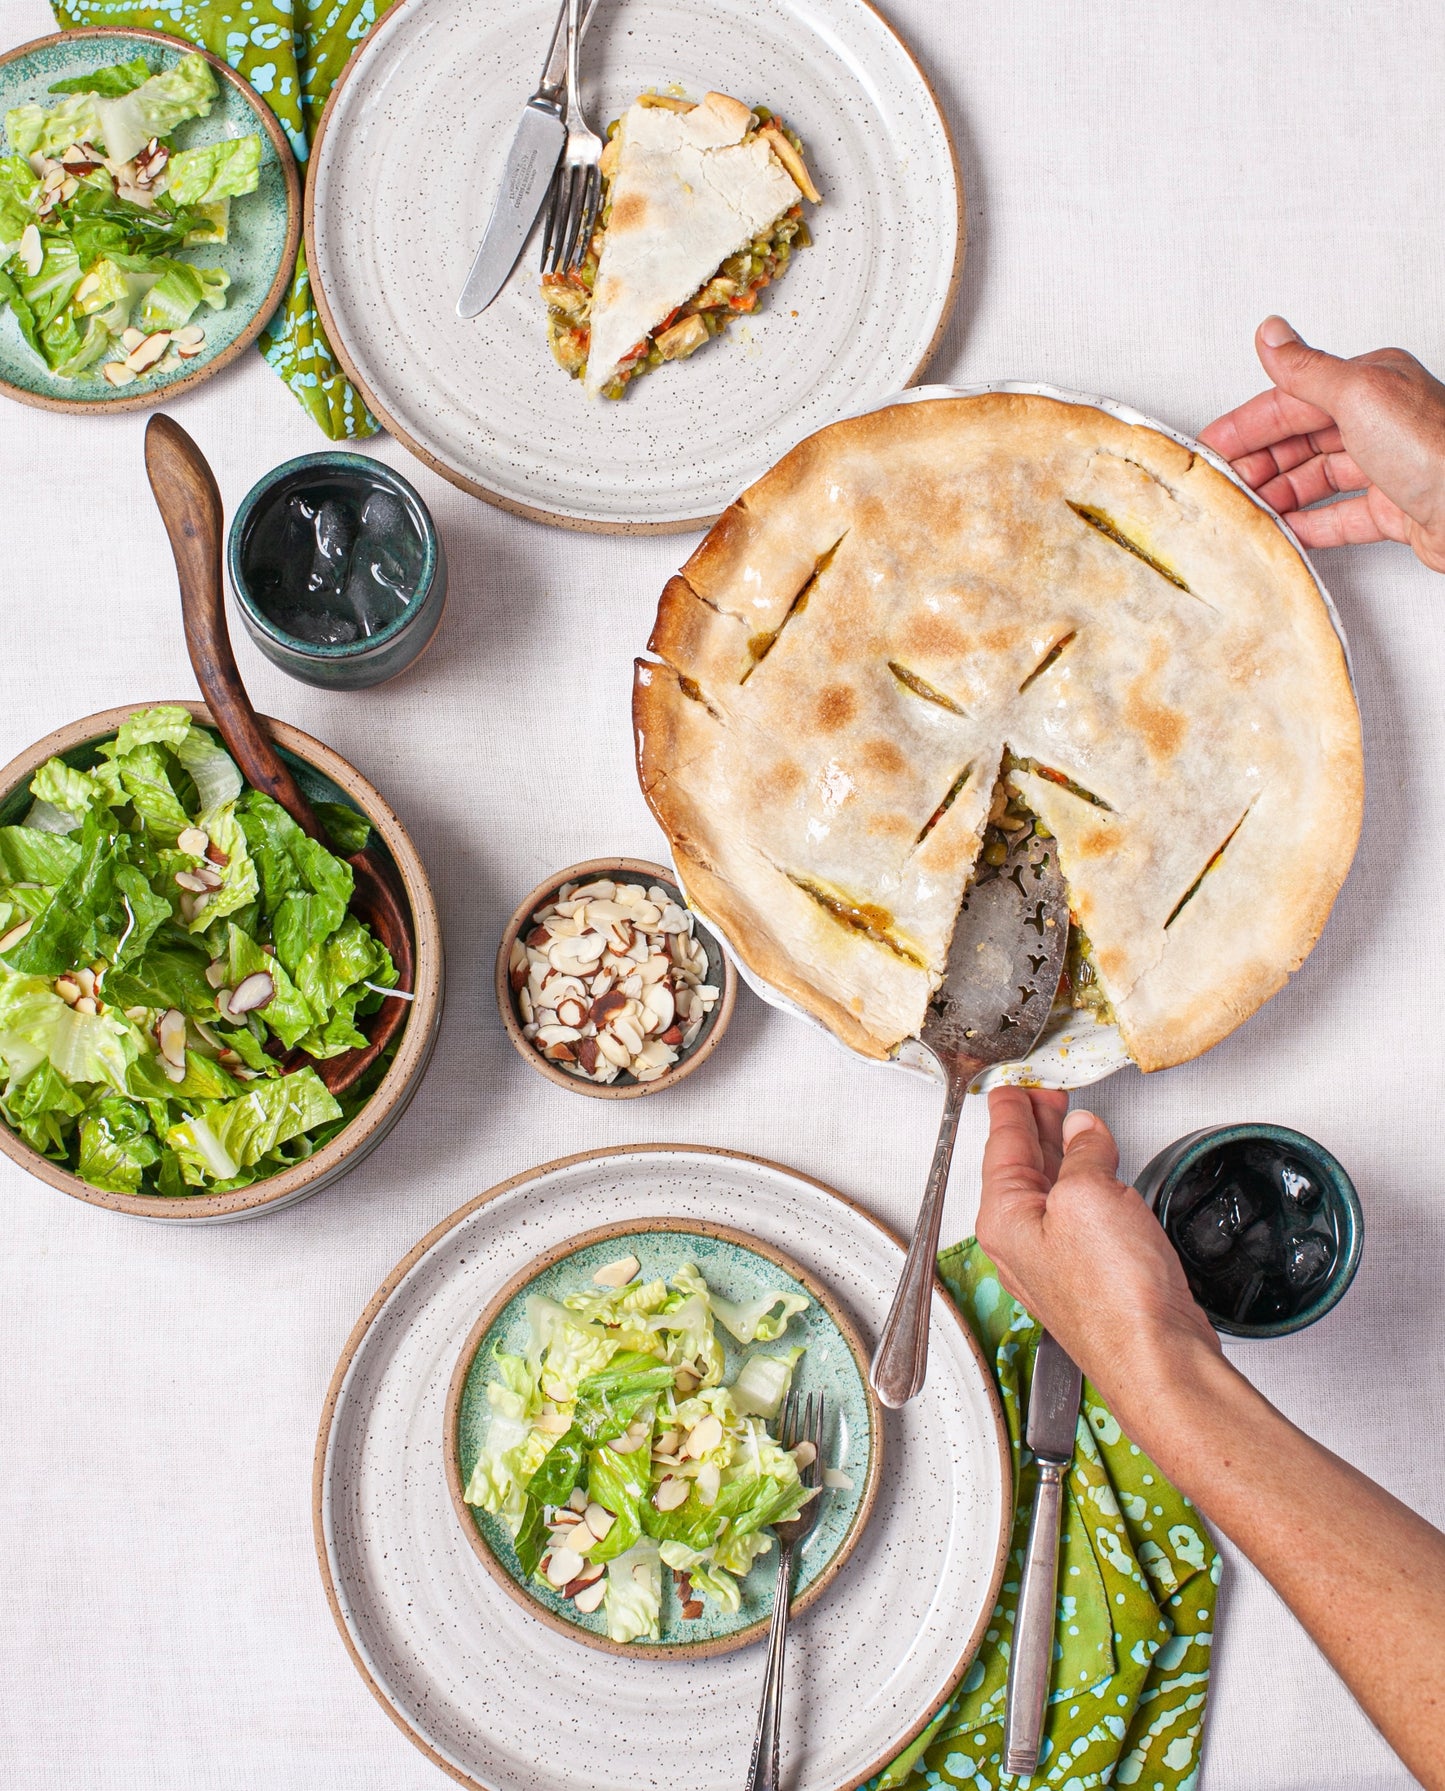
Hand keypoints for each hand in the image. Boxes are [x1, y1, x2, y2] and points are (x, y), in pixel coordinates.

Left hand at [973, 1088, 1218, 1427]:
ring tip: (1069, 1121)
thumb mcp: (1091, 1196)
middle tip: (1044, 1094)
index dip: (1010, 1107)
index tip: (1013, 1085)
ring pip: (1050, 1188)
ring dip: (1059, 1150)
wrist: (1158, 1361)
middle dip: (1033, 1125)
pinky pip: (1077, 1212)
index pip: (1000, 1145)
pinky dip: (1084, 1182)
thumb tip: (1082, 1130)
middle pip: (1019, 1165)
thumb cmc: (1116, 1299)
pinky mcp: (1090, 1274)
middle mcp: (1021, 1243)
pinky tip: (1097, 1171)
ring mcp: (1055, 1261)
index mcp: (1004, 1219)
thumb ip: (1083, 1153)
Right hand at [1198, 315, 1444, 571]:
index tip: (1211, 446)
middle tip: (1221, 484)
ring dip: (1277, 492)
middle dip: (1257, 461)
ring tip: (1244, 508)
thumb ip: (1306, 370)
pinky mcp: (1394, 509)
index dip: (1247, 424)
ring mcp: (1387, 466)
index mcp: (1372, 383)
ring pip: (1316, 477)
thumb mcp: (1358, 394)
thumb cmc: (1435, 448)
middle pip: (1301, 439)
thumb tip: (1271, 334)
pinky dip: (1307, 523)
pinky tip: (1285, 529)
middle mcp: (1380, 420)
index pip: (1292, 400)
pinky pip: (1338, 516)